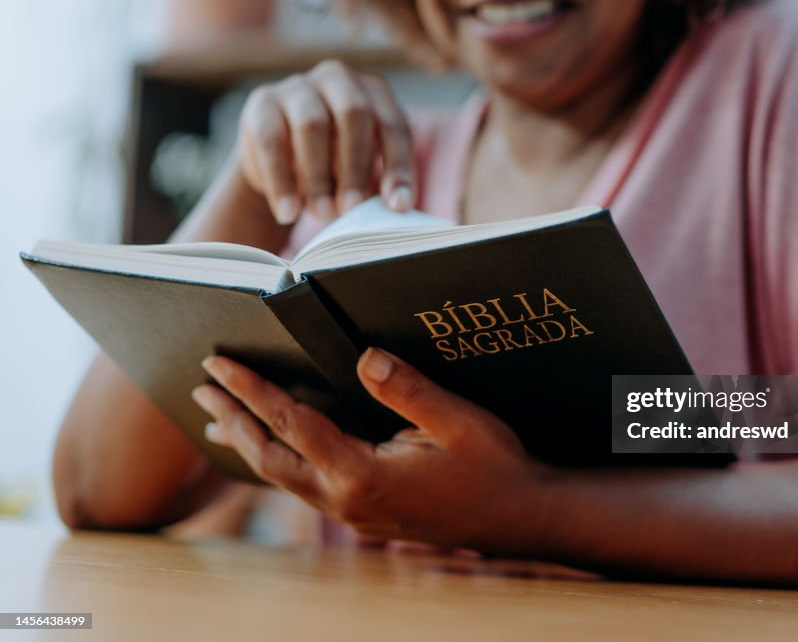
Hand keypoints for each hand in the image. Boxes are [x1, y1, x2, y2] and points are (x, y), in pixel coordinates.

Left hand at [191, 349, 553, 550]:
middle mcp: (347, 500)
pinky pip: (304, 486)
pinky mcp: (363, 515)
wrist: (519, 517)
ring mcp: (353, 513)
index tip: (220, 365)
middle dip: (234, 420)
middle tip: (202, 388)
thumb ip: (406, 389)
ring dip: (250, 443)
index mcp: (363, 474)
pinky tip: (275, 448)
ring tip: (221, 418)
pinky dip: (278, 460)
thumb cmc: (493, 467)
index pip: (292, 424)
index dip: (253, 391)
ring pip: (282, 477)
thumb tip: (362, 357)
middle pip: (270, 458)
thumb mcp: (457, 421)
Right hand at [236, 60, 414, 225]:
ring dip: (318, 176)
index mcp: (374, 91)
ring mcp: (298, 86)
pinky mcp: (263, 102)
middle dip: (355, 166)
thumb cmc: (335, 164)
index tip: (398, 206)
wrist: (279, 160)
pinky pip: (271, 140)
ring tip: (322, 214)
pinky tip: (288, 212)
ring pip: (312, 124)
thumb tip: (397, 205)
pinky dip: (281, 181)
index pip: (393, 125)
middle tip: (351, 209)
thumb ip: (381, 182)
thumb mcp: (363, 169)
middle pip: (354, 114)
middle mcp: (338, 78)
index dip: (398, 166)